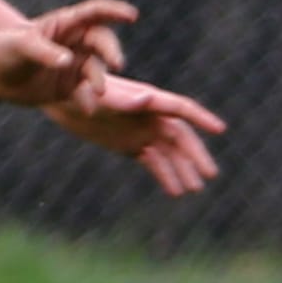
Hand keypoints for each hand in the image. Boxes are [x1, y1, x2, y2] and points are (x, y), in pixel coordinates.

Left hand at [0, 0, 135, 111]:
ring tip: (99, 92)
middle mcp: (75, 42)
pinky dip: (88, 101)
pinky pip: (85, 93)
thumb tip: (68, 61)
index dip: (114, 11)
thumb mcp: (21, 47)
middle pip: (102, 42)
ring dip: (100, 79)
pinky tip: (88, 109)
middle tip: (117, 63)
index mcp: (65, 24)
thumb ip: (44, 52)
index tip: (132, 16)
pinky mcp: (70, 86)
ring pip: (97, 69)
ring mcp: (75, 64)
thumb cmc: (5, 50)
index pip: (94, 12)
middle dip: (111, 51)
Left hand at [46, 73, 225, 197]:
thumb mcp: (101, 95)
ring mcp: (141, 131)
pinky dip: (164, 175)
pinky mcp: (130, 145)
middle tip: (210, 175)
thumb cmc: (79, 91)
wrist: (61, 99)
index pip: (180, 108)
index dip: (201, 118)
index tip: (220, 129)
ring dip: (182, 169)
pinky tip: (175, 191)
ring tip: (193, 189)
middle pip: (180, 136)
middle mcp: (149, 115)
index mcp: (147, 98)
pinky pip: (153, 161)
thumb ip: (124, 99)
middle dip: (195, 155)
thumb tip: (149, 99)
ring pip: (168, 152)